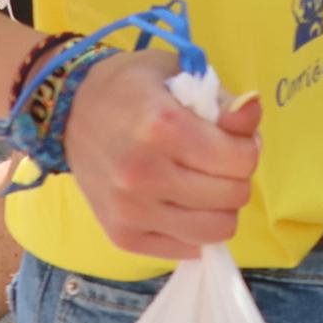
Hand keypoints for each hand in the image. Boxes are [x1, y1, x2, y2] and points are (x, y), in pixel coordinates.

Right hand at [61, 49, 262, 261]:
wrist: (69, 111)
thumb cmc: (132, 86)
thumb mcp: (180, 72)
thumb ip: (223, 100)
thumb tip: (253, 111)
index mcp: (163, 127)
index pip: (241, 160)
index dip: (247, 147)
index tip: (232, 138)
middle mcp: (145, 174)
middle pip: (232, 196)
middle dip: (236, 176)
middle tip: (216, 160)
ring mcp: (130, 210)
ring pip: (214, 230)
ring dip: (220, 208)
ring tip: (203, 184)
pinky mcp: (121, 234)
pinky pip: (185, 250)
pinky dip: (194, 230)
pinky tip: (182, 204)